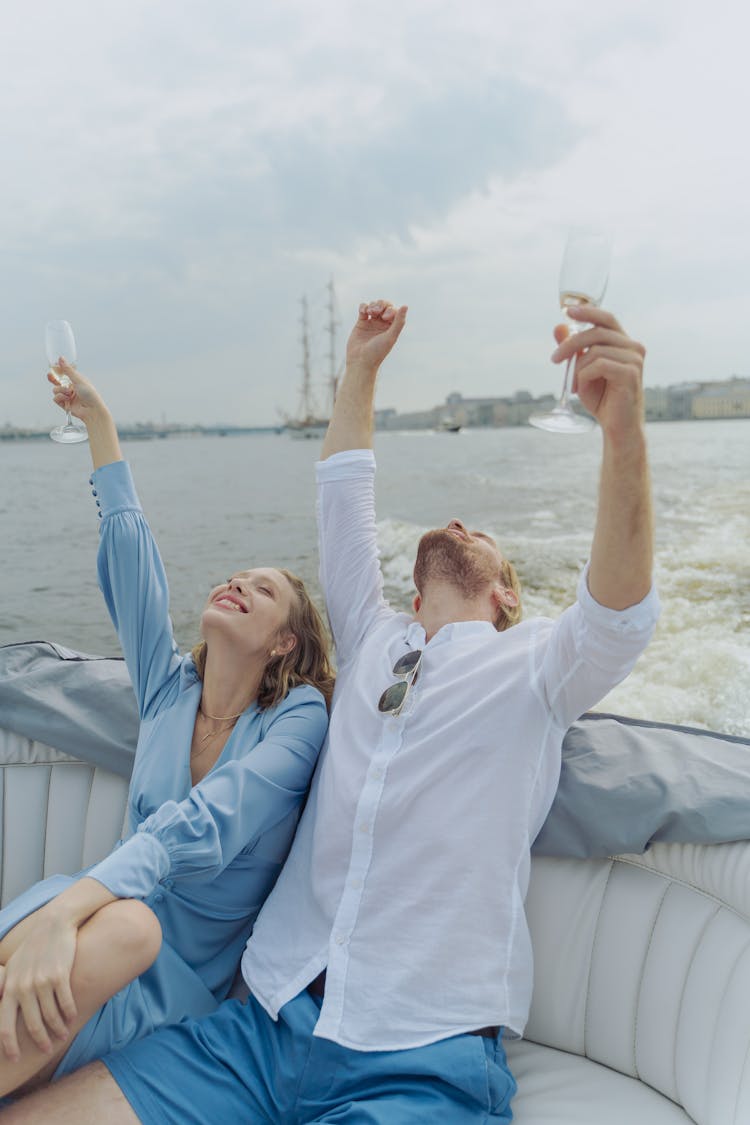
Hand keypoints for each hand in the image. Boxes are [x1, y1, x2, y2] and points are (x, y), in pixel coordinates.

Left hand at [0, 912, 77, 1059]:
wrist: (54, 924)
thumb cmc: (33, 947)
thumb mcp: (13, 966)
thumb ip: (5, 988)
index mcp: (9, 988)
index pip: (5, 1026)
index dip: (9, 1046)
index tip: (15, 1059)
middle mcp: (23, 987)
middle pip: (31, 1025)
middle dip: (40, 1041)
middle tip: (46, 1050)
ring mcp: (41, 981)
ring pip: (51, 1016)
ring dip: (58, 1029)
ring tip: (63, 1035)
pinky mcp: (59, 975)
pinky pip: (66, 1003)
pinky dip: (70, 1014)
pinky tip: (73, 1018)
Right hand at [48, 359, 107, 422]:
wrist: (92, 410)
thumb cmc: (89, 394)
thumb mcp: (78, 380)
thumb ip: (68, 370)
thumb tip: (61, 358)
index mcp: (76, 380)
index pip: (64, 373)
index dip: (57, 370)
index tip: (53, 366)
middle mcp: (71, 387)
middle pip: (56, 381)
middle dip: (52, 378)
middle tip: (50, 375)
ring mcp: (67, 396)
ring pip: (55, 389)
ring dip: (61, 390)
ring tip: (69, 393)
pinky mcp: (64, 404)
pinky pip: (56, 398)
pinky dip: (60, 397)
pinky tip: (67, 399)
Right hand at [345, 300, 407, 372]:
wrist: (360, 361)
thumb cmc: (377, 352)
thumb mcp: (391, 336)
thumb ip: (399, 322)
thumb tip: (405, 305)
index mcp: (391, 328)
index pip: (393, 311)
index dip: (389, 309)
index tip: (385, 318)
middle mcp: (382, 324)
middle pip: (384, 306)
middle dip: (380, 305)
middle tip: (376, 312)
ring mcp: (371, 323)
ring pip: (374, 306)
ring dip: (372, 305)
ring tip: (369, 313)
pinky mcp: (361, 323)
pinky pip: (363, 309)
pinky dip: (363, 306)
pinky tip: (364, 312)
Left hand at [551, 306, 645, 438]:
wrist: (616, 426)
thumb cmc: (602, 398)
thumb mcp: (582, 370)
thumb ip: (573, 349)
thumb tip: (558, 327)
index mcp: (624, 343)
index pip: (606, 318)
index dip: (588, 312)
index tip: (567, 311)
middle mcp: (633, 347)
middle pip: (596, 333)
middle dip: (570, 344)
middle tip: (554, 359)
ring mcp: (634, 359)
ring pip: (595, 351)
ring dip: (578, 369)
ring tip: (575, 385)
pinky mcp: (630, 373)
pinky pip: (599, 365)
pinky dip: (584, 376)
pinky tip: (583, 389)